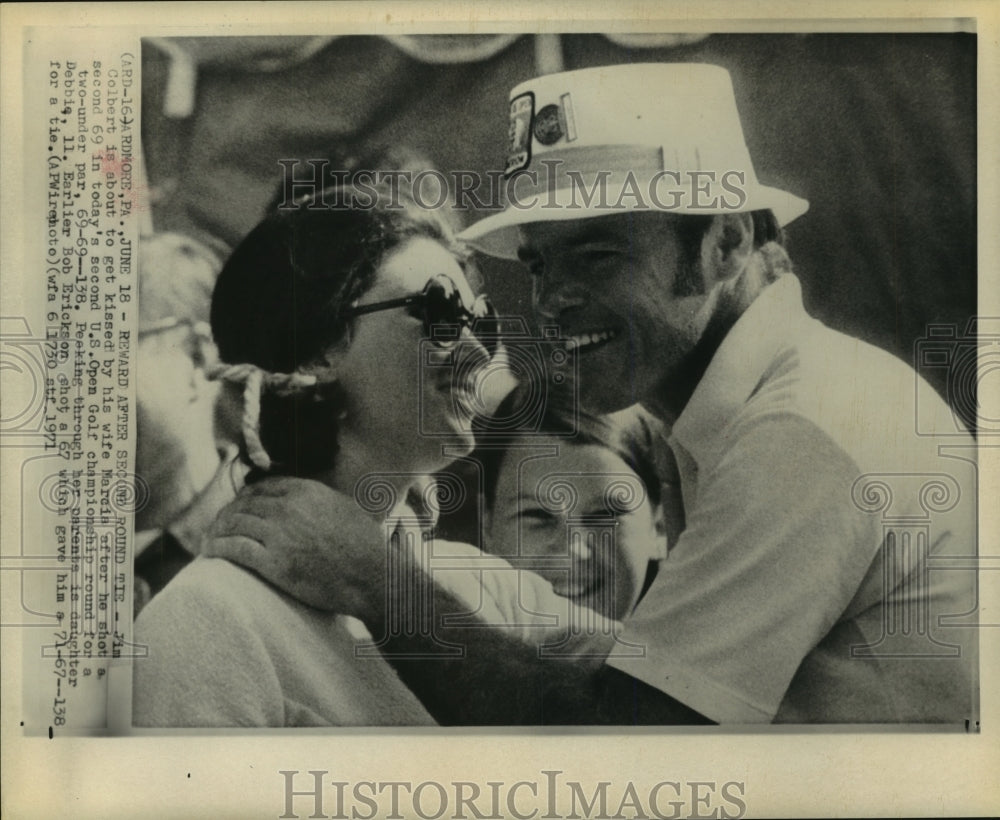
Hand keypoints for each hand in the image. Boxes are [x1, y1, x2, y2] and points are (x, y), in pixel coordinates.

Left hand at [205, 476, 388, 618]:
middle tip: (218, 525)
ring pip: (234, 523)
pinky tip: (209, 551)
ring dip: (216, 530)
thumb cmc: (366, 546)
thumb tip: (305, 498)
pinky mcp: (274, 562)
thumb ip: (319, 499)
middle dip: (227, 513)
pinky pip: (234, 548)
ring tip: (209, 539)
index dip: (245, 496)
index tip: (238, 506)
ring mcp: (280, 534)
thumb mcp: (344, 507)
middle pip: (244, 504)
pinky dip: (217, 548)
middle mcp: (289, 508)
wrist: (374, 576)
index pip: (263, 487)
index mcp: (307, 491)